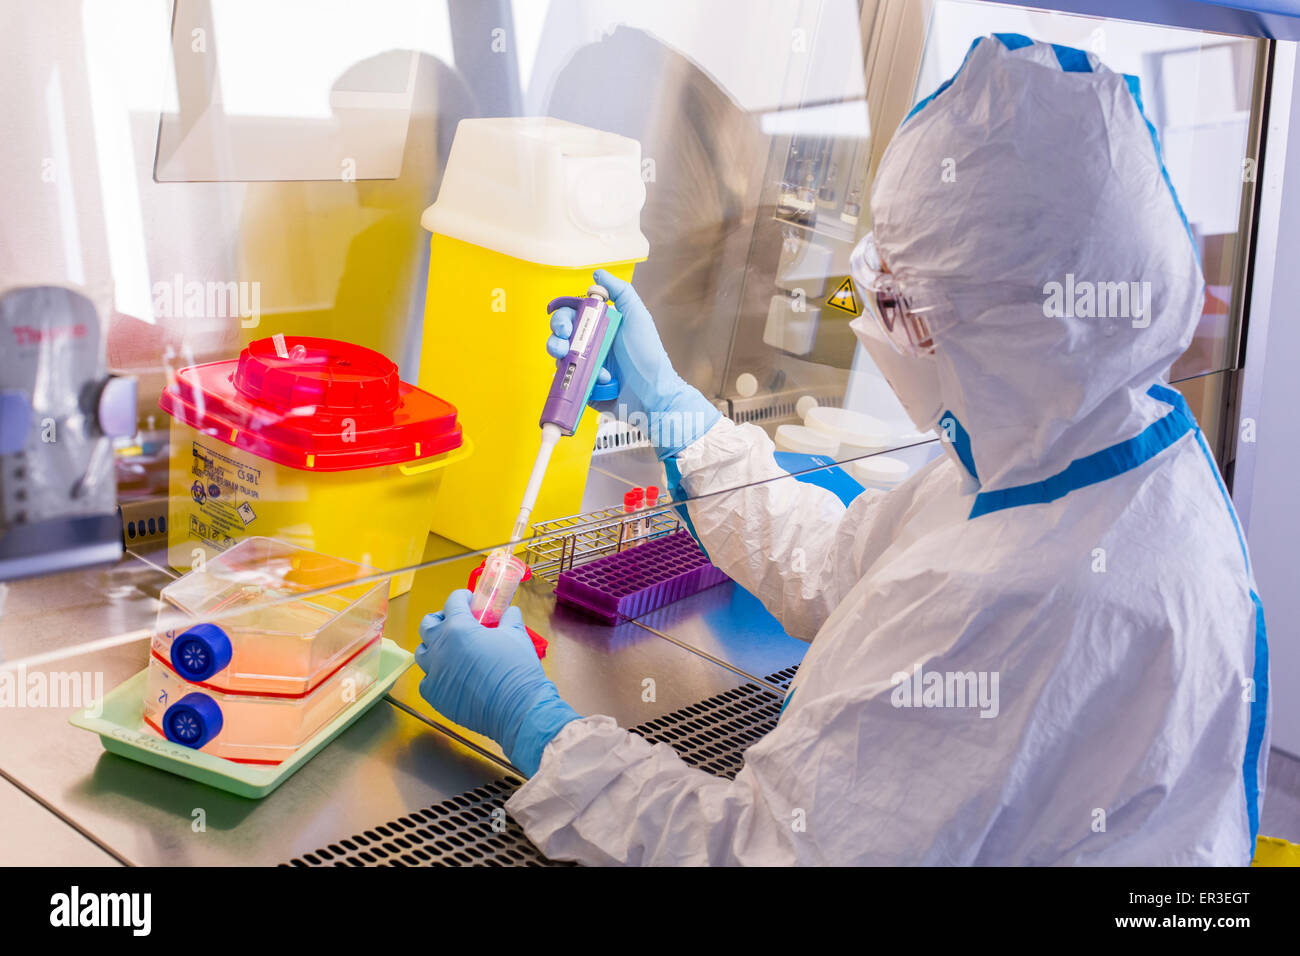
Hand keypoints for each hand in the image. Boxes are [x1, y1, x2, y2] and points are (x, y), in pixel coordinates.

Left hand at [415, 590, 578, 775]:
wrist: (517, 708)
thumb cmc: (517, 668)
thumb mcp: (517, 635)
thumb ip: (509, 619)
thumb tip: (509, 612)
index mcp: (459, 628)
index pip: (452, 602)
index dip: (462, 597)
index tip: (470, 600)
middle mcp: (440, 648)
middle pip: (428, 624)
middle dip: (441, 619)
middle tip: (457, 623)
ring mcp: (434, 672)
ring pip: (422, 652)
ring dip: (434, 646)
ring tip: (450, 649)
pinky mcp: (433, 695)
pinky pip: (427, 679)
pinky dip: (436, 675)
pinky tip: (451, 676)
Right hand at [546, 269, 719, 458]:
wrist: (654, 395)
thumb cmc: (647, 355)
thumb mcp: (637, 317)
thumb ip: (621, 292)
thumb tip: (598, 273)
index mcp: (600, 327)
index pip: (572, 316)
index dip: (562, 318)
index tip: (566, 326)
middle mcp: (591, 345)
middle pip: (560, 337)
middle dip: (555, 338)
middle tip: (563, 344)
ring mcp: (586, 367)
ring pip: (559, 359)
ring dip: (562, 358)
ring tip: (571, 362)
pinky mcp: (583, 388)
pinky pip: (566, 382)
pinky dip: (572, 379)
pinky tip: (590, 380)